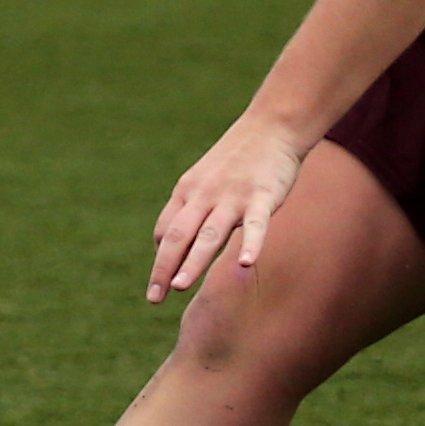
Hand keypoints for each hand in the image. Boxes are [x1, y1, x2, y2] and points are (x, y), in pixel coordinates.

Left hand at [149, 118, 306, 299]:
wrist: (270, 127)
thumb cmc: (235, 161)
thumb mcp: (202, 182)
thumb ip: (186, 212)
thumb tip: (164, 244)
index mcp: (187, 192)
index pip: (166, 231)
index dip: (161, 260)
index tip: (157, 287)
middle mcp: (204, 195)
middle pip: (178, 236)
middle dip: (164, 268)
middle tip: (154, 298)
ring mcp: (232, 196)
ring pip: (209, 234)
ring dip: (193, 261)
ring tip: (180, 286)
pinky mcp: (261, 196)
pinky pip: (255, 224)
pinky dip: (250, 244)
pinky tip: (244, 265)